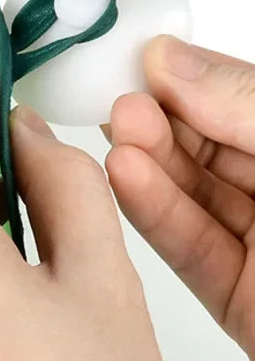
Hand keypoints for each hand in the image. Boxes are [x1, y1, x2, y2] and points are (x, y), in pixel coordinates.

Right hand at [105, 36, 254, 360]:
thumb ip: (252, 106)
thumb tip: (175, 61)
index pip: (252, 99)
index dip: (199, 80)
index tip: (146, 62)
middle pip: (217, 148)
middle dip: (167, 123)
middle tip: (123, 103)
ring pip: (197, 198)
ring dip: (152, 165)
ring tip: (119, 136)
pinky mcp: (243, 300)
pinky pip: (190, 249)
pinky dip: (155, 215)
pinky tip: (126, 178)